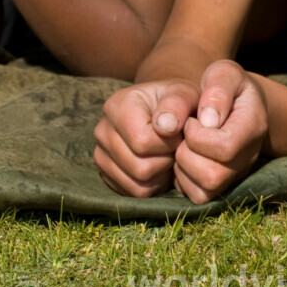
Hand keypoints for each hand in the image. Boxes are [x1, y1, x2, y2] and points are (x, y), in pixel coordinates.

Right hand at [92, 79, 199, 196]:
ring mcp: (101, 155)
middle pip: (139, 168)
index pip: (142, 142)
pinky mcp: (106, 174)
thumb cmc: (179, 103)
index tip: (180, 133)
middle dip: (166, 161)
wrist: (169, 111)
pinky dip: (152, 185)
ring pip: (137, 185)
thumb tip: (166, 127)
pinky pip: (134, 193)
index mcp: (117, 105)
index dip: (169, 143)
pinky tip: (159, 165)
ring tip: (168, 155)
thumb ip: (178, 105)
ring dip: (161, 175)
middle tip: (176, 147)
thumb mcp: (185, 94)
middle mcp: (102, 131)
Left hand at [172, 60, 267, 203]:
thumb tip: (208, 120)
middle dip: (187, 154)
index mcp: (253, 127)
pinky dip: (183, 180)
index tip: (191, 120)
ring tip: (183, 146)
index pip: (225, 147)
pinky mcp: (222, 186)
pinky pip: (198, 196)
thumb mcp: (224, 74)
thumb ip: (218, 90)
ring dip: (183, 168)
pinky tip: (183, 157)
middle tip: (183, 135)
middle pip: (213, 176)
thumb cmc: (226, 86)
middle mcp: (248, 157)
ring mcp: (236, 174)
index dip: (198, 136)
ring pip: (205, 191)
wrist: (236, 103)